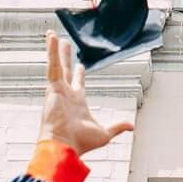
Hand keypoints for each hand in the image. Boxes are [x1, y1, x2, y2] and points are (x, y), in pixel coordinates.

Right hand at [40, 32, 133, 155]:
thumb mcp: (104, 133)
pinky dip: (51, 52)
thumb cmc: (79, 143)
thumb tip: (131, 126)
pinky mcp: (52, 87)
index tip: (80, 65)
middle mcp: (65, 95)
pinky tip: (51, 38)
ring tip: (53, 35)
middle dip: (65, 57)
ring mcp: (57, 90)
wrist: (64, 145)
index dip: (79, 74)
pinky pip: (52, 65)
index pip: (77, 84)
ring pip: (56, 65)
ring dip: (55, 50)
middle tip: (64, 44)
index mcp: (76, 103)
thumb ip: (117, 126)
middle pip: (66, 70)